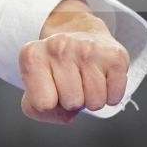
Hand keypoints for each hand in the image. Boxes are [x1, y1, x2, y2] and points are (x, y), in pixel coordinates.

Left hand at [18, 0, 131, 122]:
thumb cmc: (55, 68)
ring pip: (95, 102)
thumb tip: (67, 114)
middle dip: (73, 100)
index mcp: (32, 55)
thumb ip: (38, 110)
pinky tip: (102, 77)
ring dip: (92, 98)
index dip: (50, 104)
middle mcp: (58, 47)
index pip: (43, 104)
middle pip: (72, 103)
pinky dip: (110, 95)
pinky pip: (114, 97)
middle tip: (72, 82)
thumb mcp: (33, 87)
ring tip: (85, 79)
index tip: (51, 87)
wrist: (80, 32)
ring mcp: (87, 48)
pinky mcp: (114, 55)